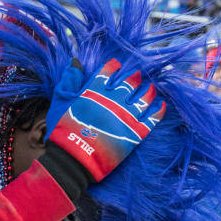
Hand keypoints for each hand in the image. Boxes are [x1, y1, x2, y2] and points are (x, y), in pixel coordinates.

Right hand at [47, 59, 165, 183]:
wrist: (74, 159)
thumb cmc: (63, 131)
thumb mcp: (60, 101)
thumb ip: (69, 80)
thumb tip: (75, 62)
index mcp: (95, 91)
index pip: (108, 72)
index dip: (114, 66)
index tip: (117, 64)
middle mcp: (114, 100)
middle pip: (130, 82)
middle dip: (134, 77)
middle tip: (136, 75)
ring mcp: (127, 116)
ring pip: (144, 98)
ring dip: (148, 91)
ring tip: (150, 88)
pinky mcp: (136, 133)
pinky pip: (153, 118)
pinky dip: (159, 110)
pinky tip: (161, 105)